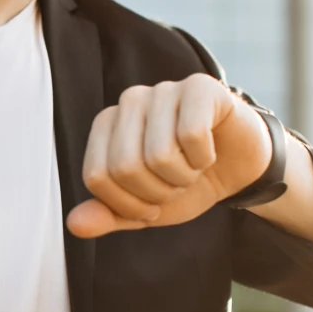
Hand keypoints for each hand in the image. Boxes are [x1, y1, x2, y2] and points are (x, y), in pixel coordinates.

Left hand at [66, 74, 272, 238]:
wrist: (237, 166)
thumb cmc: (185, 180)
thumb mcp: (145, 207)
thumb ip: (109, 214)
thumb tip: (75, 224)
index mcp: (106, 124)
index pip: (97, 177)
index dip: (129, 204)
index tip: (151, 202)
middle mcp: (129, 101)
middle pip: (125, 167)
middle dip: (158, 192)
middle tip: (176, 183)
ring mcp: (163, 89)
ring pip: (160, 155)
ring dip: (184, 177)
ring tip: (192, 166)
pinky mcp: (199, 87)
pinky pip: (192, 136)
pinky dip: (204, 158)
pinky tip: (209, 150)